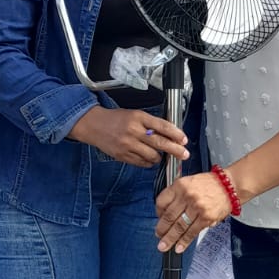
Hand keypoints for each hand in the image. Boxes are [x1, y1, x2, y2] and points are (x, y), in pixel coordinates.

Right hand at [68, 106, 189, 167]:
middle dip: (175, 150)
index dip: (176, 134)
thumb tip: (170, 134)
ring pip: (152, 156)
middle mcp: (134, 131)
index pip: (162, 126)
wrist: (94, 125)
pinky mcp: (122, 155)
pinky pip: (142, 163)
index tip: (184, 140)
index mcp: (138, 117)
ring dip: (160, 157)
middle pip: (160, 143)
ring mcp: (127, 145)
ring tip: (160, 155)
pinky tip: (148, 158)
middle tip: (184, 154)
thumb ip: (151, 124)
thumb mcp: (135, 115)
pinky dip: (148, 162)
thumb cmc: (116, 119)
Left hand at [155, 172, 234, 252]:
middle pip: (169, 216)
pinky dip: (184, 241)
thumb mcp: (189, 182)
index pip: (162, 201)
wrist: (230, 185)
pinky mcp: (206, 218)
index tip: (158, 218)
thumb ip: (177, 194)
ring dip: (170, 238)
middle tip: (158, 236)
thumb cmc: (211, 184)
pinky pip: (192, 232)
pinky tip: (179, 247)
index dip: (157, 213)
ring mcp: (197, 207)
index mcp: (180, 185)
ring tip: (164, 246)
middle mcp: (187, 196)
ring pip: (179, 226)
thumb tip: (166, 212)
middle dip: (161, 229)